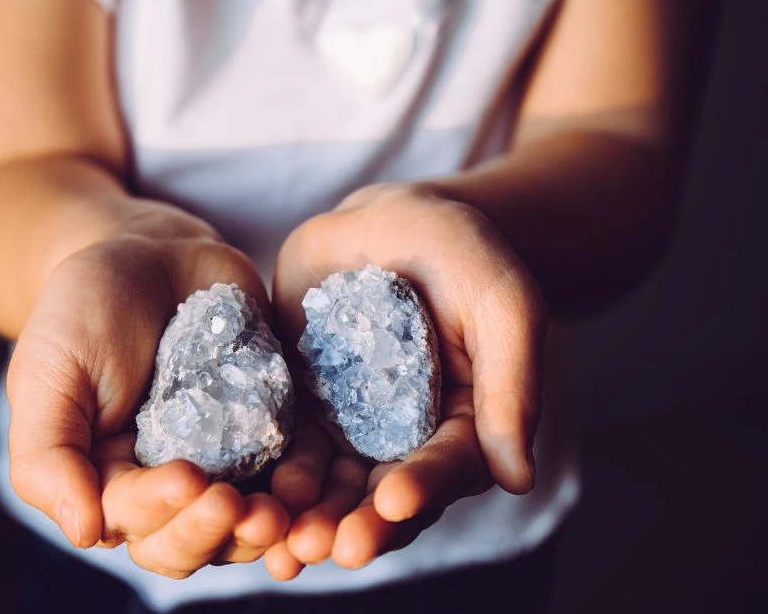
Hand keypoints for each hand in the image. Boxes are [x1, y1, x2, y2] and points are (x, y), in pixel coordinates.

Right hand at [6, 212, 288, 578]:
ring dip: (260, 527)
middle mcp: (167, 483)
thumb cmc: (86, 309)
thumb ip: (48, 455)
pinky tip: (309, 483)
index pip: (133, 521)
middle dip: (212, 532)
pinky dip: (300, 486)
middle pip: (190, 540)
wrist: (152, 253)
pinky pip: (290, 471)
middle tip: (237, 505)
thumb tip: (81, 532)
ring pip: (243, 522)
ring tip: (278, 511)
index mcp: (108, 481)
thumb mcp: (50, 372)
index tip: (186, 479)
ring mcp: (224, 459)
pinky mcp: (269, 428)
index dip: (159, 511)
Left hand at [263, 183, 544, 578]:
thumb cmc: (460, 252)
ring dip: (308, 518)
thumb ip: (512, 383)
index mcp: (465, 425)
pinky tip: (249, 500)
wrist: (389, 221)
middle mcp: (407, 440)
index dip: (423, 488)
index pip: (448, 468)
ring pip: (331, 487)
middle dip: (358, 525)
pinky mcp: (304, 409)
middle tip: (330, 546)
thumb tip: (518, 478)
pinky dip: (271, 479)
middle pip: (384, 497)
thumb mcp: (501, 302)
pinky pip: (286, 450)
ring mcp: (351, 428)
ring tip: (284, 541)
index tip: (395, 500)